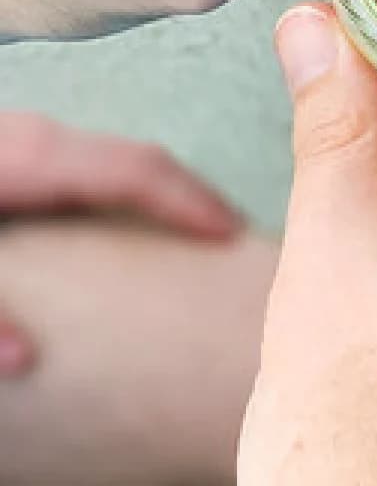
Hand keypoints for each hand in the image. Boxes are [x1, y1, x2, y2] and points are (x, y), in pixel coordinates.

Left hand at [0, 112, 239, 377]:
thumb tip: (28, 358)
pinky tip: (111, 229)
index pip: (134, 169)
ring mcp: (18, 139)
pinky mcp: (5, 151)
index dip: (189, 202)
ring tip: (180, 240)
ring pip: (103, 161)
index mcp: (27, 156)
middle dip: (181, 200)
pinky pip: (77, 167)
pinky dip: (113, 194)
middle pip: (129, 160)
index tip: (235, 235)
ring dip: (147, 197)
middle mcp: (32, 137)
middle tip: (222, 246)